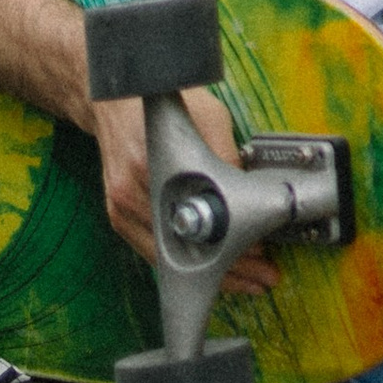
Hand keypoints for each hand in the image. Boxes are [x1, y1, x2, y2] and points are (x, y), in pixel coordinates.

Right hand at [87, 88, 279, 294]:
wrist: (118, 101)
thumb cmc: (168, 104)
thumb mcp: (209, 116)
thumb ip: (227, 155)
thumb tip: (254, 193)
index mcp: (153, 165)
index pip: (204, 216)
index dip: (235, 239)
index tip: (263, 252)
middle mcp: (133, 191)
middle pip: (186, 246)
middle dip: (229, 268)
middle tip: (263, 277)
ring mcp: (122, 207)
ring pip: (170, 257)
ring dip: (209, 274)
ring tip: (246, 280)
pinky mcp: (119, 216)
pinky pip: (154, 251)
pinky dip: (183, 266)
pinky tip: (209, 271)